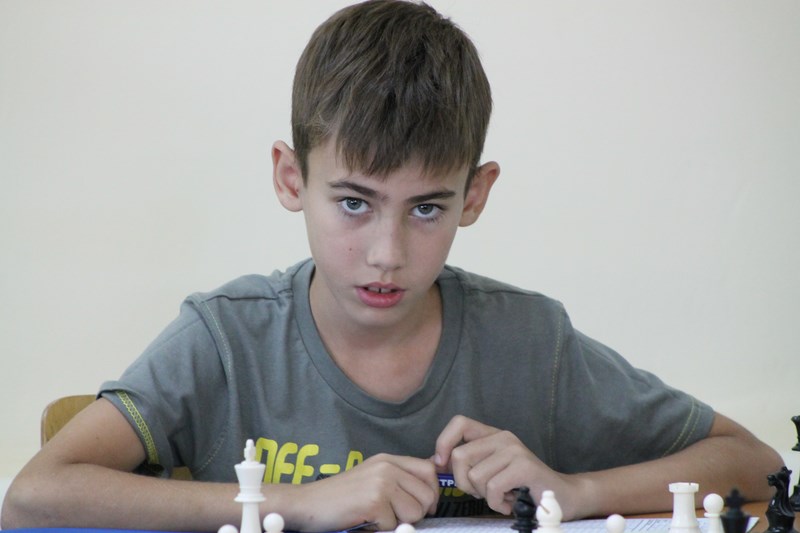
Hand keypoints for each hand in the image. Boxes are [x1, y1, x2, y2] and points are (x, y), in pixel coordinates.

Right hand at [291, 453, 438, 531]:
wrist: (308, 503)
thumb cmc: (341, 495)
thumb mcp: (372, 476)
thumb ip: (398, 478)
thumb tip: (430, 491)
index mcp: (388, 459)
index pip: (429, 470)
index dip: (431, 491)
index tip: (423, 504)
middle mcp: (387, 467)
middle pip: (427, 495)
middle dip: (417, 512)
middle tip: (395, 516)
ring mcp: (381, 483)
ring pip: (415, 512)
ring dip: (399, 521)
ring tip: (378, 516)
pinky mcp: (374, 502)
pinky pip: (394, 525)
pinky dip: (381, 529)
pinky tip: (366, 520)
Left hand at [433, 415, 580, 518]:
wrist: (563, 497)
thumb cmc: (522, 487)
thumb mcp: (491, 470)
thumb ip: (467, 463)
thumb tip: (434, 461)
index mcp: (493, 435)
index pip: (459, 422)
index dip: (444, 441)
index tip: (442, 464)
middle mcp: (503, 437)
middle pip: (459, 456)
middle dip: (465, 483)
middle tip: (483, 492)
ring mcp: (515, 450)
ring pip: (475, 476)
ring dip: (485, 496)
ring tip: (503, 496)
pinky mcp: (524, 467)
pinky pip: (492, 488)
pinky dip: (496, 503)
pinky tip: (510, 502)